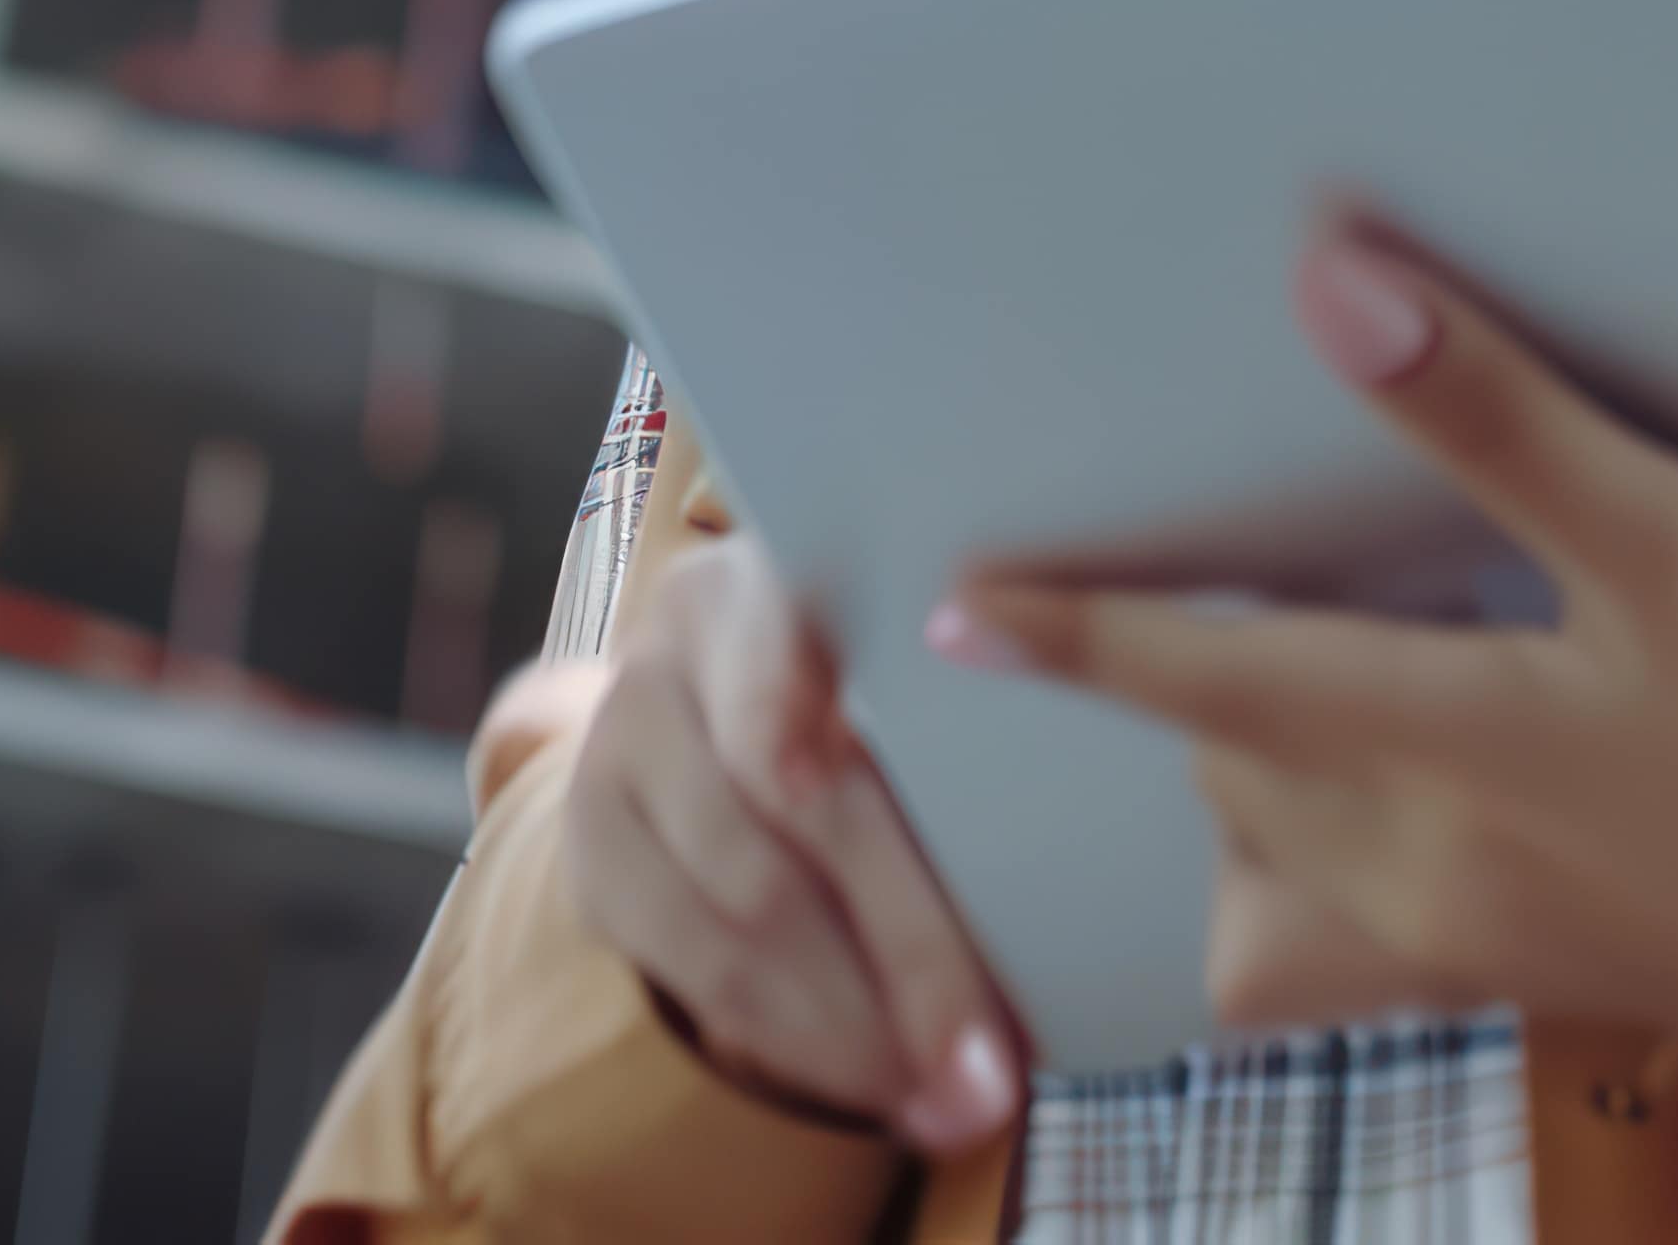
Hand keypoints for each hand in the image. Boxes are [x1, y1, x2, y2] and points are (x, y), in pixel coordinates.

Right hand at [560, 526, 1028, 1155]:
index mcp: (774, 572)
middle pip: (788, 806)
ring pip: (739, 909)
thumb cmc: (885, 691)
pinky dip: (794, 1047)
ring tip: (954, 1105)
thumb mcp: (919, 670)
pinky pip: (692, 974)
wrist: (726, 708)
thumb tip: (1086, 878)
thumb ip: (967, 724)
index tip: (811, 774)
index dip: (783, 697)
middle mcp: (673, 647)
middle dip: (905, 953)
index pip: (771, 626)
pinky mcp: (591, 854)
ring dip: (855, 1030)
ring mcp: (616, 750)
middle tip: (994, 1074)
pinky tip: (876, 1090)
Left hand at [933, 225, 1677, 1206]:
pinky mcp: (1513, 975)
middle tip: (1151, 571)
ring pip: (1268, 854)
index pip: (1201, 677)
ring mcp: (1458, 936)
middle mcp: (1414, 858)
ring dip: (1240, 766)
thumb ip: (1500, 421)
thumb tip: (1334, 284)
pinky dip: (1305, 879)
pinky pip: (1340, 948)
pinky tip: (1357, 806)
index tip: (954, 609)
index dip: (1074, 633)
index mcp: (1439, 743)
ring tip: (1258, 668)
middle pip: (1225, 760)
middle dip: (1178, 675)